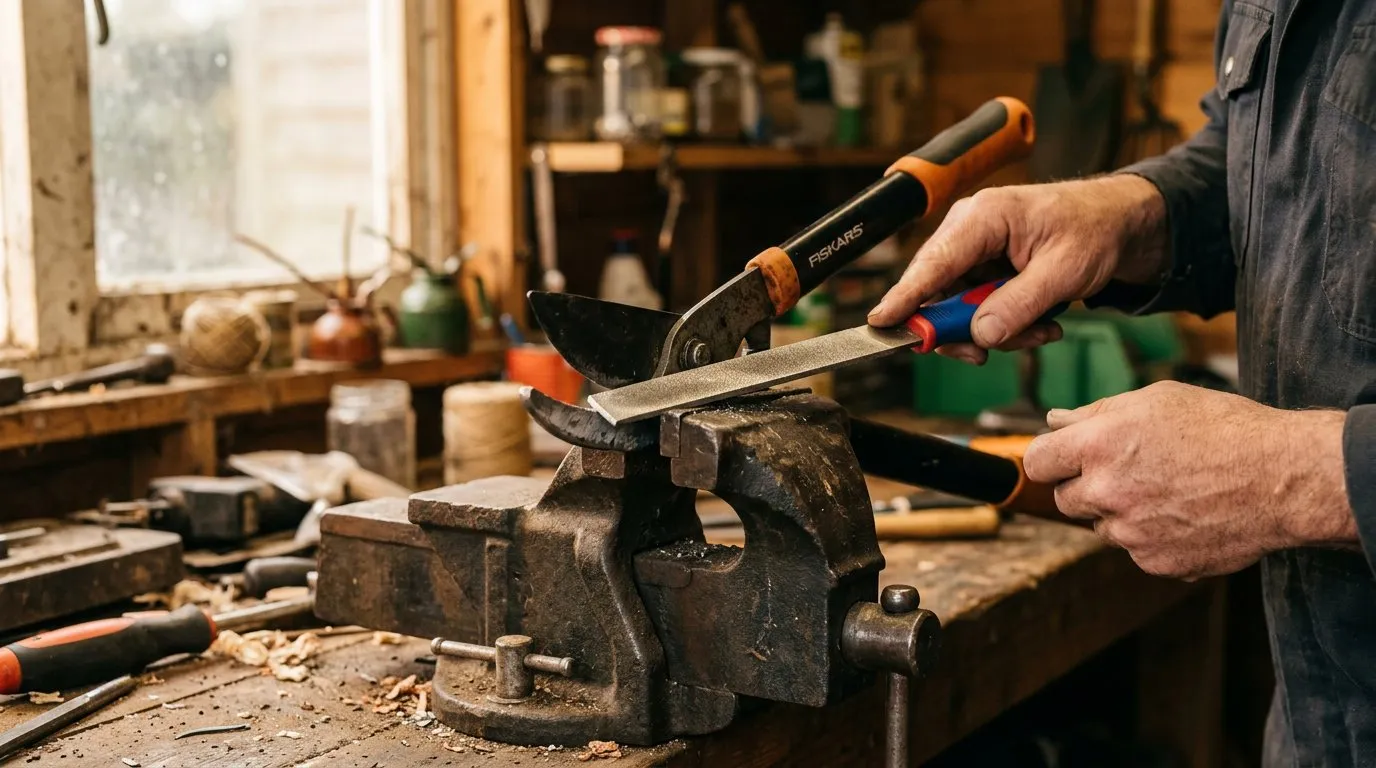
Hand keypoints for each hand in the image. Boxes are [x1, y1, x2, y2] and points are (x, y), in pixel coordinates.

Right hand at [868, 175, 1168, 363]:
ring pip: (958, 309)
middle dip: (965, 329)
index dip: (905, 297)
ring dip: (996, 331)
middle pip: (938, 293)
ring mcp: (974, 252)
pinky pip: (977, 309)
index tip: (881, 323)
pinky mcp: (984, 270)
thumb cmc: (1095, 230)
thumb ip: (1020, 305)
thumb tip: (980, 335)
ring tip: (1041, 332)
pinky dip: (1005, 325)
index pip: (933, 263)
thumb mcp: (1065, 272)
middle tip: (985, 353)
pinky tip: (1039, 324)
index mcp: (984, 217)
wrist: (1120, 224)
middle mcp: (969, 231)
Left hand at [1022, 381, 1354, 579]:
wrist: (1282, 478)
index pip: (1037, 462)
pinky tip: (1185, 513)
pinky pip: (1136, 550)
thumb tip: (1055, 421)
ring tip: (1167, 489)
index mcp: (1098, 445)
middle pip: (1065, 500)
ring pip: (1102, 527)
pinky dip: (1152, 537)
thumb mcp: (1156, 400)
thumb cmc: (1223, 429)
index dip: (1050, 458)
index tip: (1064, 458)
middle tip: (1128, 471)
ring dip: (1121, 513)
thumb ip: (1095, 413)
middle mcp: (1107, 492)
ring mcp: (1130, 533)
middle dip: (1085, 486)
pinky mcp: (1155, 562)